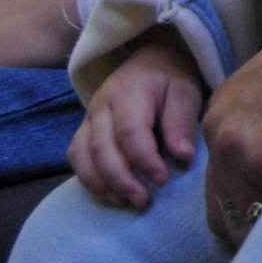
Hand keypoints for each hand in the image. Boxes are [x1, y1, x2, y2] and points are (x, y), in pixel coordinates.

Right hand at [69, 35, 204, 208]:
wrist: (149, 60)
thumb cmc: (170, 80)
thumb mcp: (185, 92)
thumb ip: (182, 122)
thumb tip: (182, 156)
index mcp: (130, 92)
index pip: (130, 131)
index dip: (144, 160)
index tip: (163, 180)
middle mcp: (102, 105)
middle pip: (102, 148)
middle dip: (121, 180)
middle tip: (143, 201)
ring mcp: (89, 117)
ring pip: (82, 155)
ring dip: (102, 184)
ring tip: (126, 202)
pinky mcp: (84, 129)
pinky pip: (76, 156)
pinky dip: (89, 179)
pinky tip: (111, 193)